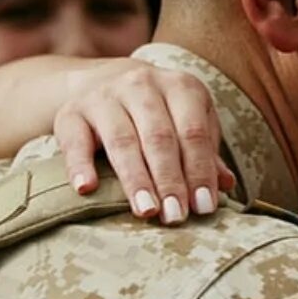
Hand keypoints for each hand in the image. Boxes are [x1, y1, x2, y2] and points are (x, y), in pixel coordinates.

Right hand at [55, 60, 235, 224]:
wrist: (105, 82)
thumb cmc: (159, 113)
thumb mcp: (187, 122)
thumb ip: (205, 153)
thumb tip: (226, 185)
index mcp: (180, 86)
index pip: (193, 132)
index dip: (199, 171)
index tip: (203, 207)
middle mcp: (141, 84)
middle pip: (159, 138)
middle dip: (170, 180)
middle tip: (176, 216)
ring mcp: (104, 96)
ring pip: (122, 140)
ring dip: (136, 179)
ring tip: (146, 211)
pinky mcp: (71, 112)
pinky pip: (75, 141)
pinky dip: (80, 165)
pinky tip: (86, 189)